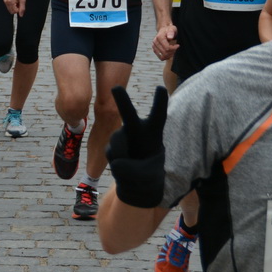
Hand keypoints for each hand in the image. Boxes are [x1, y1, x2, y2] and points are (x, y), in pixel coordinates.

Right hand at [105, 85, 167, 208]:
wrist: (138, 183)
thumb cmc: (149, 173)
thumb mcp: (148, 173)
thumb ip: (134, 168)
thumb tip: (116, 162)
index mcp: (153, 132)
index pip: (158, 115)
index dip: (159, 102)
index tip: (160, 88)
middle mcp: (136, 130)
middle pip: (128, 114)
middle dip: (122, 101)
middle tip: (115, 88)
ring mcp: (122, 137)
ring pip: (117, 142)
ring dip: (123, 155)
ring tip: (133, 165)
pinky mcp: (111, 147)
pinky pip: (112, 154)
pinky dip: (119, 165)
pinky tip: (125, 167)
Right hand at [151, 23, 178, 60]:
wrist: (164, 30)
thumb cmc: (169, 30)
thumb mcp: (172, 29)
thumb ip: (171, 32)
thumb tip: (170, 37)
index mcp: (159, 37)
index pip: (167, 48)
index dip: (174, 48)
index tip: (178, 45)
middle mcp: (155, 42)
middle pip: (165, 53)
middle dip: (172, 52)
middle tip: (176, 48)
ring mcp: (154, 46)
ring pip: (162, 57)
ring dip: (169, 55)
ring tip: (173, 50)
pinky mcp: (154, 50)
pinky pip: (161, 57)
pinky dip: (166, 56)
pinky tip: (170, 52)